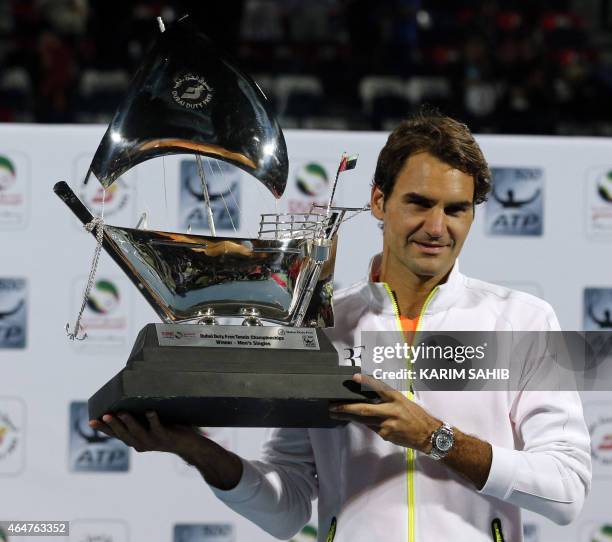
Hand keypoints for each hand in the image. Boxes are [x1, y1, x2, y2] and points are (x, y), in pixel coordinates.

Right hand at [89, 411, 242, 489]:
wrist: (189, 445)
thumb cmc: (168, 432)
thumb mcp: (150, 427)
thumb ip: (139, 419)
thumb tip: (128, 400)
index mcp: (135, 441)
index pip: (116, 435)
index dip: (103, 429)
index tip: (91, 421)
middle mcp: (142, 443)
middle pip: (124, 435)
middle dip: (113, 425)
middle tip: (103, 416)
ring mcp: (153, 441)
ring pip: (138, 433)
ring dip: (129, 423)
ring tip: (121, 412)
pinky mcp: (166, 436)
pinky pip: (158, 427)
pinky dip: (153, 420)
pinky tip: (150, 411)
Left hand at [329, 373, 439, 452]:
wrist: (429, 435)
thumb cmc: (416, 415)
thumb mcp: (404, 401)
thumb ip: (387, 399)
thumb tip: (369, 395)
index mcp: (397, 399)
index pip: (380, 388)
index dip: (367, 382)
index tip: (354, 377)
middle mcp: (391, 411)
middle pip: (365, 410)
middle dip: (346, 408)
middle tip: (332, 406)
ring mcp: (387, 425)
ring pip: (364, 420)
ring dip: (348, 417)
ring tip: (335, 413)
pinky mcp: (386, 434)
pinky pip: (371, 427)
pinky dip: (364, 423)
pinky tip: (354, 420)